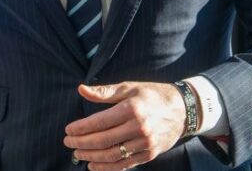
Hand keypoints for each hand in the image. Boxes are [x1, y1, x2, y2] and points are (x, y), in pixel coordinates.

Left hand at [63, 82, 187, 169]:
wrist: (183, 109)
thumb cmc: (151, 95)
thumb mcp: (129, 88)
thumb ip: (104, 92)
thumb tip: (81, 90)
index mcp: (132, 109)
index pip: (99, 122)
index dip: (81, 128)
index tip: (68, 130)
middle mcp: (139, 127)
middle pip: (103, 140)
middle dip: (82, 144)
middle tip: (68, 143)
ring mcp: (145, 143)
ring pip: (112, 155)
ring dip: (92, 157)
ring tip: (78, 155)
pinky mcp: (150, 154)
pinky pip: (125, 164)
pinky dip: (108, 168)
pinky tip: (94, 166)